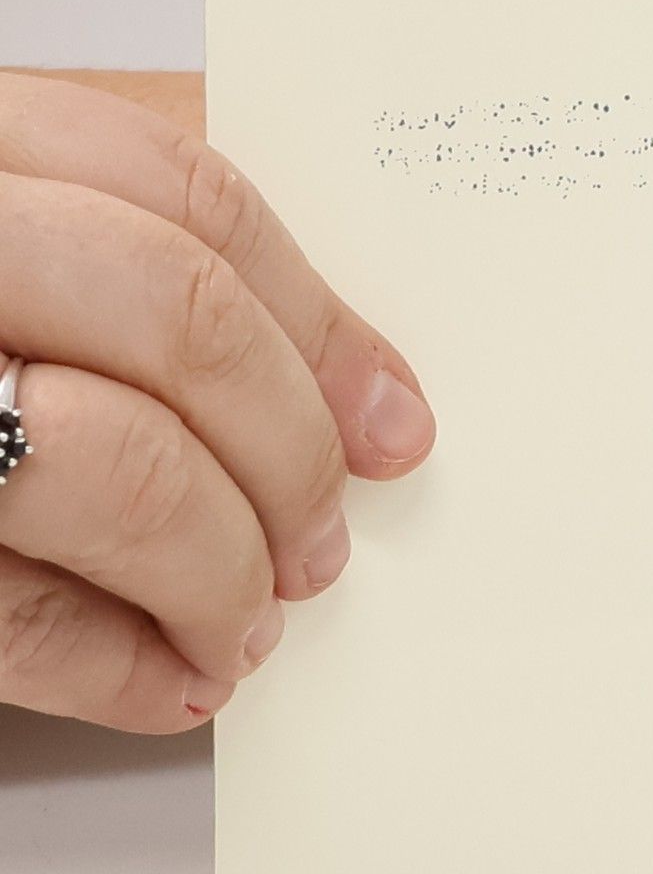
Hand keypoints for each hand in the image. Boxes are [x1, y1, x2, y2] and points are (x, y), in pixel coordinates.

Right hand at [0, 68, 433, 731]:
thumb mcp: (11, 233)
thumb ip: (132, 256)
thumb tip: (344, 382)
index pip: (188, 194)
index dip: (319, 321)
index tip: (394, 418)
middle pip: (180, 323)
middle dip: (290, 452)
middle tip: (326, 535)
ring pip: (114, 468)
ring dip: (222, 570)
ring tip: (248, 616)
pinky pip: (18, 619)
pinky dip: (128, 668)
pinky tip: (176, 679)